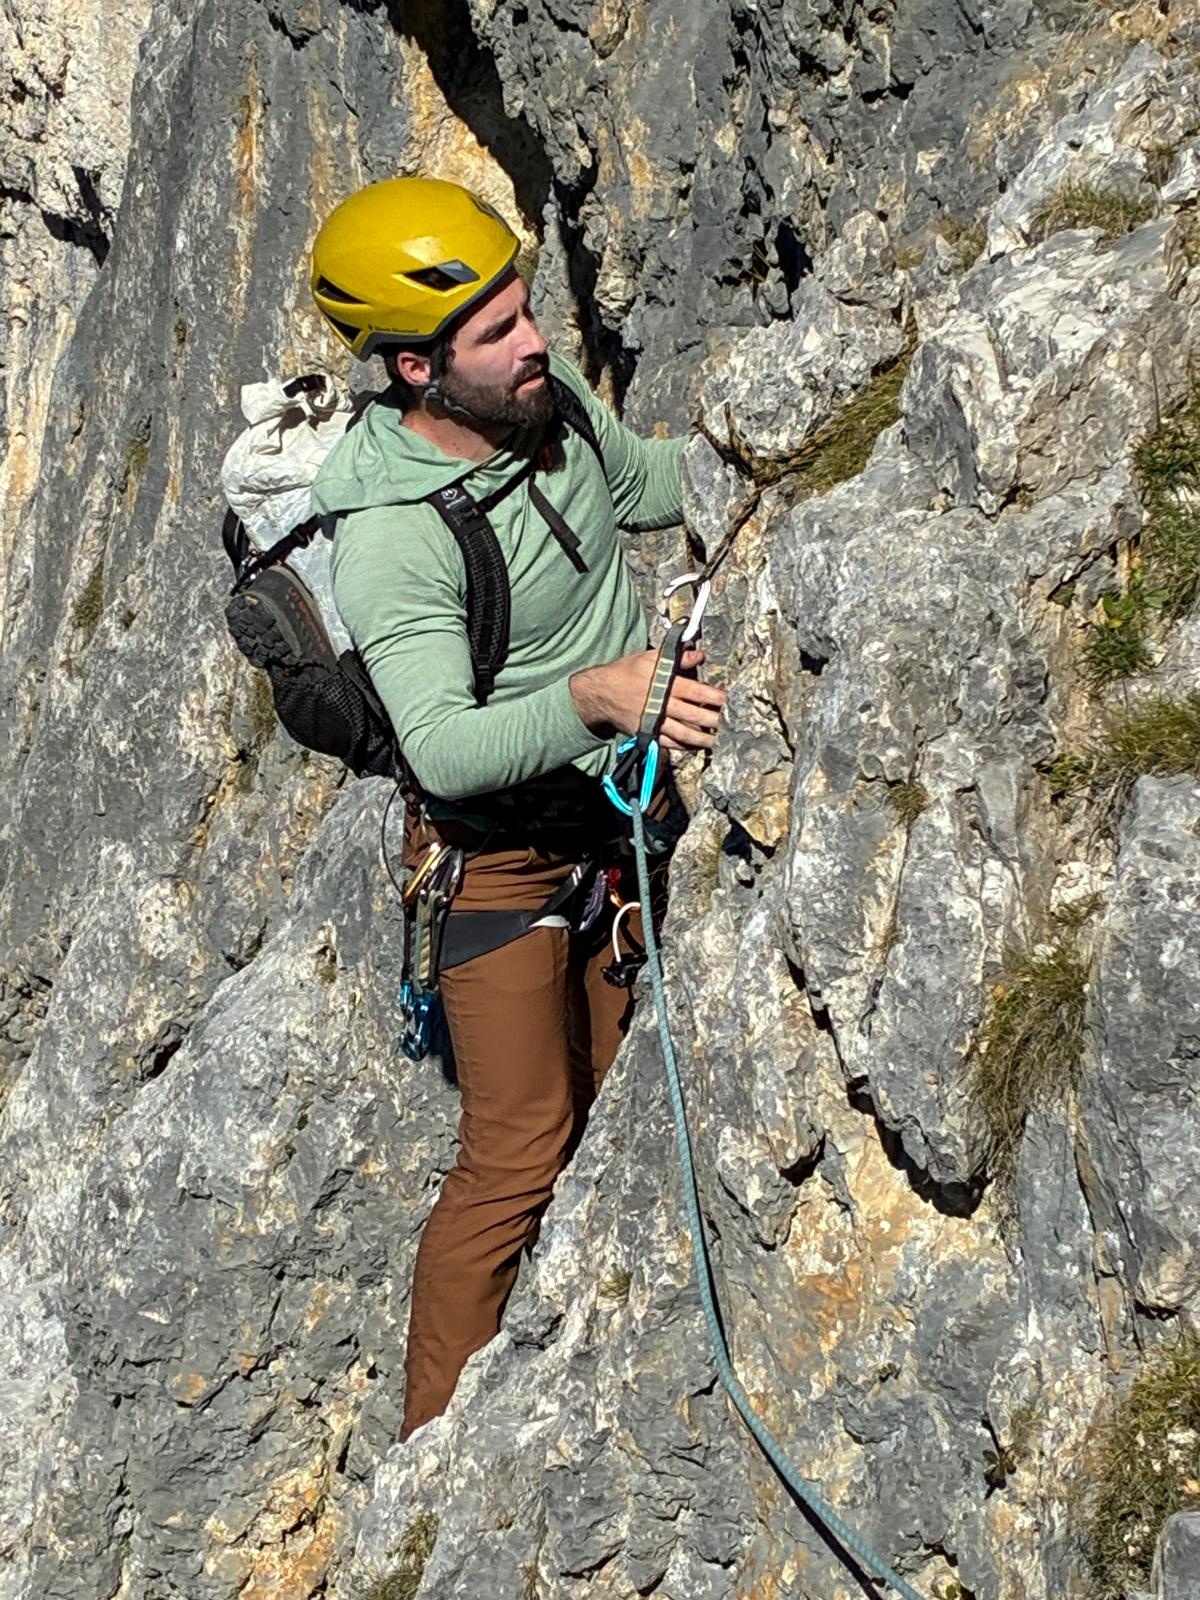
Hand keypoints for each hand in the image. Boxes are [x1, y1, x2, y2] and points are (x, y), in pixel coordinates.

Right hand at [570, 646, 726, 751]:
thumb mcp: (650, 658)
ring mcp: (655, 722)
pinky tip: (696, 747)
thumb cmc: (627, 671)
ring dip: (703, 739)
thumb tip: (700, 655)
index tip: (731, 701)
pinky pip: (669, 743)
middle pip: (694, 716)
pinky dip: (684, 746)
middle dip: (714, 721)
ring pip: (684, 734)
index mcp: (666, 684)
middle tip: (732, 725)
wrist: (600, 692)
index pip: (698, 692)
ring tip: (718, 742)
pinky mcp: (647, 733)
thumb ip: (677, 658)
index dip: (716, 698)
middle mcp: (662, 704)